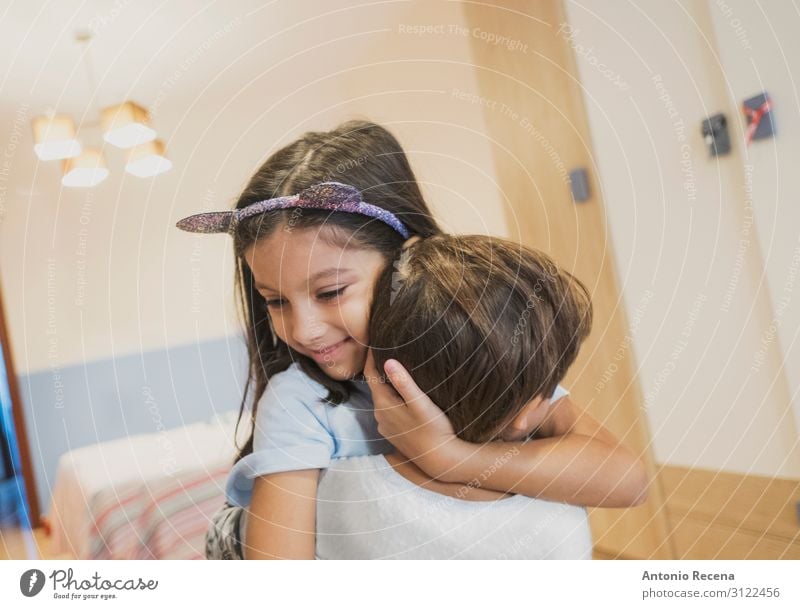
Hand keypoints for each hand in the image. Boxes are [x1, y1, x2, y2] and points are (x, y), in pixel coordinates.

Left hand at [364, 351, 462, 478]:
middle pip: (374, 385)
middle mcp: (379, 415)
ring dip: (385, 384)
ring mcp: (385, 425)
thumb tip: (387, 361)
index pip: (370, 374)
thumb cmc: (434, 429)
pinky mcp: (393, 433)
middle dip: (378, 368)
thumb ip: (404, 382)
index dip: (370, 356)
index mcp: (383, 404)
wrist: (439, 459)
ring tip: (395, 368)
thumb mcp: (420, 403)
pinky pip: (388, 409)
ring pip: (381, 398)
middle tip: (385, 348)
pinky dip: (391, 398)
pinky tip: (401, 395)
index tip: (372, 339)